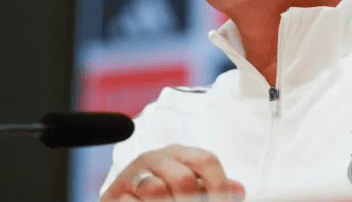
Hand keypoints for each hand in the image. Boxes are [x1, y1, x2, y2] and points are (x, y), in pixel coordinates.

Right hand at [99, 145, 244, 201]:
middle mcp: (155, 158)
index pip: (206, 161)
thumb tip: (239, 190)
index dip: (219, 186)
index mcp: (180, 154)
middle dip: (193, 201)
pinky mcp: (112, 193)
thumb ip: (213, 189)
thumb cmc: (166, 193)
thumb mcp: (191, 188)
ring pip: (155, 189)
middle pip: (183, 178)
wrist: (125, 199)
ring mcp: (132, 174)